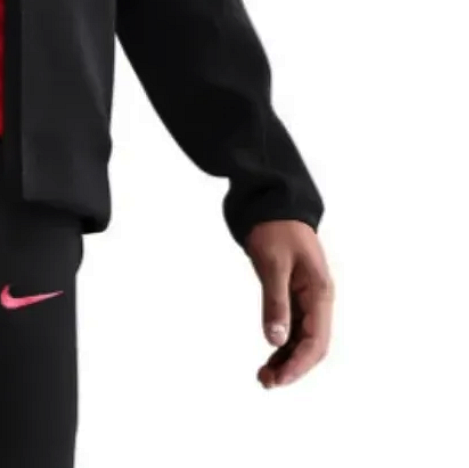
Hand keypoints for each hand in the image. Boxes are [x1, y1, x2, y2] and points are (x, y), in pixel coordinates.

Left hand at [246, 220, 333, 388]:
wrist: (274, 200)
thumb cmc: (275, 227)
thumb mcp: (272, 263)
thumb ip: (275, 301)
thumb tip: (276, 340)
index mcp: (319, 293)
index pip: (315, 341)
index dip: (298, 364)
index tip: (278, 379)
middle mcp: (318, 299)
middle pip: (312, 344)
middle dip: (292, 367)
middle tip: (266, 382)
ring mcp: (307, 296)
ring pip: (302, 337)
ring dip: (287, 357)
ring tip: (264, 375)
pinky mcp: (294, 292)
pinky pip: (293, 325)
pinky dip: (283, 341)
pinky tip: (271, 354)